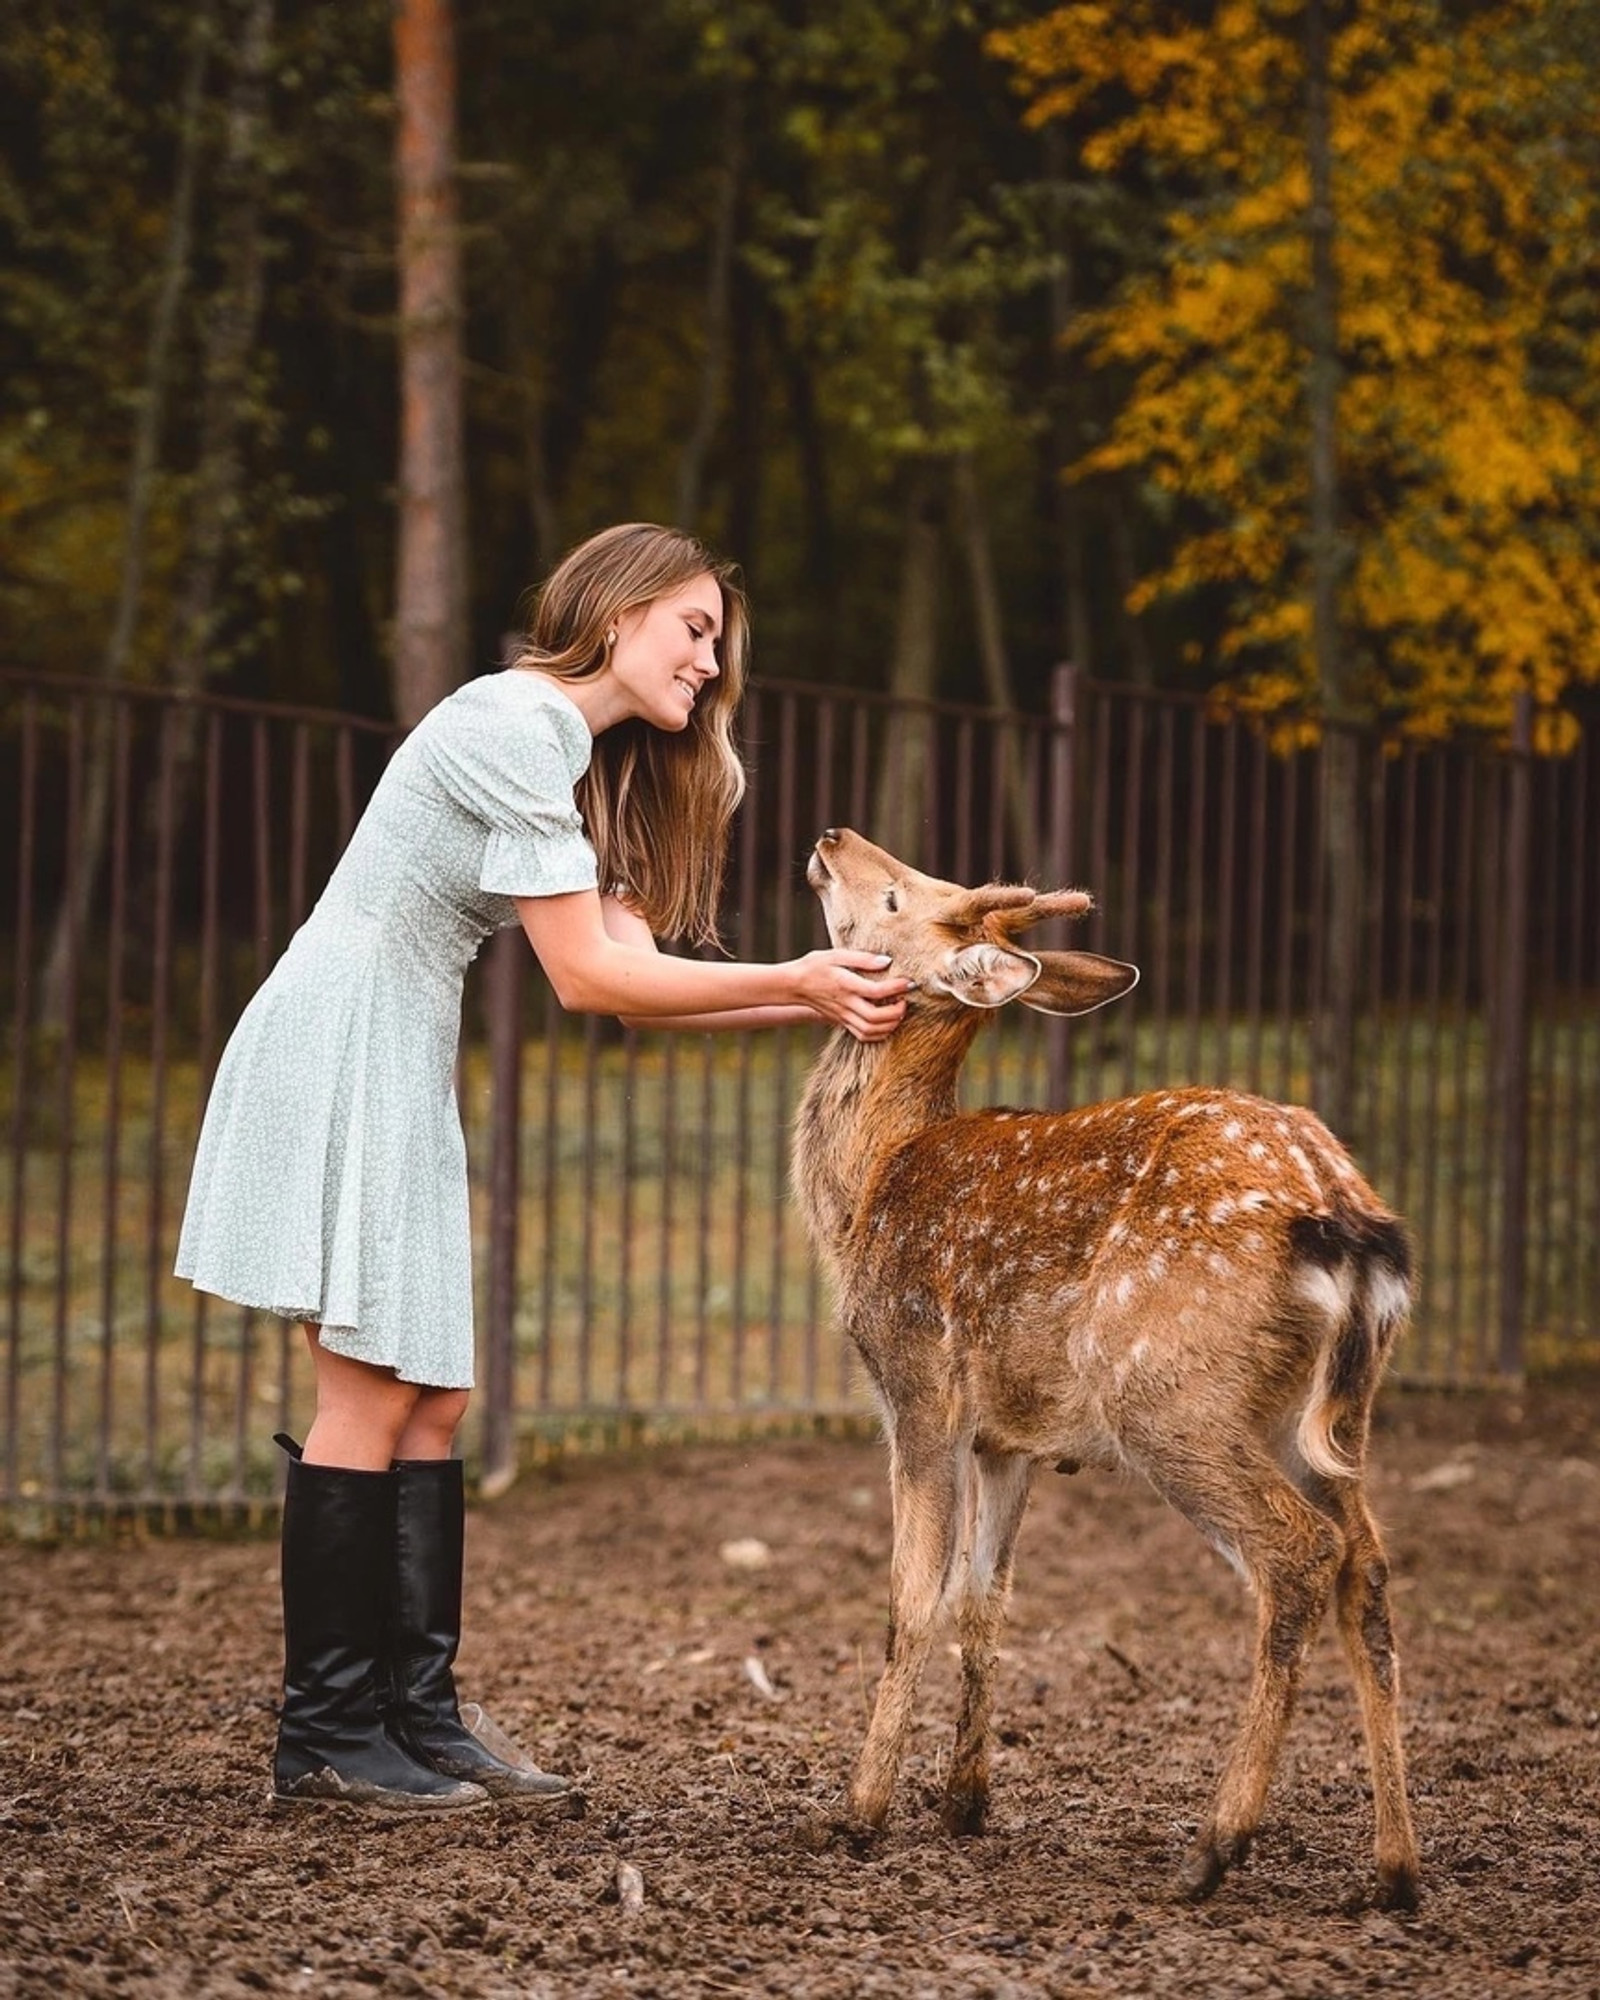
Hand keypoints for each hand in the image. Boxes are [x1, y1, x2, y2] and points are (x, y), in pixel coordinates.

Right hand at [796, 950, 910, 1041]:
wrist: (794, 985)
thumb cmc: (815, 966)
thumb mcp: (836, 954)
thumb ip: (862, 958)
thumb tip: (887, 961)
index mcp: (846, 984)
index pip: (877, 991)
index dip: (897, 988)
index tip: (909, 982)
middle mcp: (845, 1003)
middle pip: (876, 1017)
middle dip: (897, 1011)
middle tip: (905, 999)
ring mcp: (843, 1016)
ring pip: (871, 1030)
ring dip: (890, 1024)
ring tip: (898, 1011)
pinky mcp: (842, 1022)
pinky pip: (863, 1035)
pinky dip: (879, 1033)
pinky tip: (886, 1022)